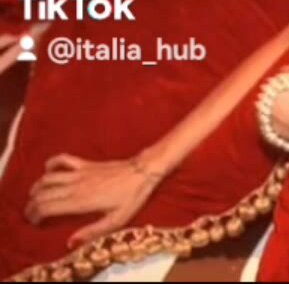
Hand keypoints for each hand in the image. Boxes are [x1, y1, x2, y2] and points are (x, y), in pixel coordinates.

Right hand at [25, 151, 165, 248]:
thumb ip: (92, 231)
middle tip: (32, 213)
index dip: (35, 215)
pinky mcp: (86, 163)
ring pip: (48, 178)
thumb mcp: (116, 220)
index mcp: (80, 201)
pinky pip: (63, 159)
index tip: (35, 222)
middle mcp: (75, 186)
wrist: (144, 172)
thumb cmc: (132, 197)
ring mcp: (80, 172)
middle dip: (32, 205)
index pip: (47, 207)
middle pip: (43, 194)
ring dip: (37, 187)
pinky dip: (51, 163)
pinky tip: (48, 170)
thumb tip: (70, 242)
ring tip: (35, 197)